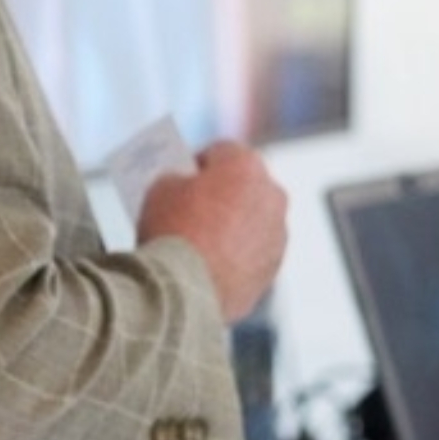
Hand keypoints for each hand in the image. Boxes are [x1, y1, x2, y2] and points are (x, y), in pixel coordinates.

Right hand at [138, 140, 288, 321]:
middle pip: (245, 186)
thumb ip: (177, 179)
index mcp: (246, 165)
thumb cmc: (172, 229)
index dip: (198, 162)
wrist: (185, 287)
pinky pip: (254, 252)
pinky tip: (212, 263)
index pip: (221, 153)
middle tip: (193, 205)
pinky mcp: (274, 265)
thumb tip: (185, 187)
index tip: (182, 175)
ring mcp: (278, 232)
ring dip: (235, 224)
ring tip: (202, 238)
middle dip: (222, 192)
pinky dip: (239, 254)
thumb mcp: (160, 188)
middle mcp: (272, 194)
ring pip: (254, 221)